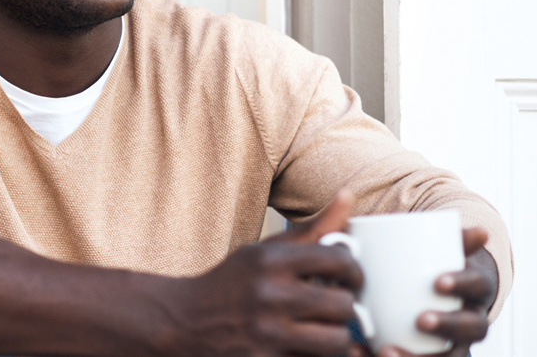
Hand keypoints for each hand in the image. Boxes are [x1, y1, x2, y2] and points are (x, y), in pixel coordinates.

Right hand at [157, 192, 364, 356]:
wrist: (181, 323)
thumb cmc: (231, 285)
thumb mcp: (264, 252)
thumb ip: (312, 230)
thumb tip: (348, 196)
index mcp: (270, 260)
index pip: (340, 261)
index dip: (355, 271)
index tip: (349, 279)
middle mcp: (268, 295)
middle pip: (343, 305)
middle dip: (345, 307)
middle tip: (335, 308)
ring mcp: (265, 333)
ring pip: (336, 341)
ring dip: (335, 338)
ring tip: (323, 331)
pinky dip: (314, 355)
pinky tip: (303, 346)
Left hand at [374, 228, 497, 356]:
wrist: (437, 293)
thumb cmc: (435, 267)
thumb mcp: (444, 249)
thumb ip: (453, 238)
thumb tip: (482, 233)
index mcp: (475, 289)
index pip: (477, 286)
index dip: (462, 284)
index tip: (437, 282)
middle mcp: (472, 321)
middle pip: (472, 329)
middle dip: (448, 325)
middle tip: (420, 320)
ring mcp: (454, 344)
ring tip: (385, 350)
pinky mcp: (434, 355)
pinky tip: (360, 354)